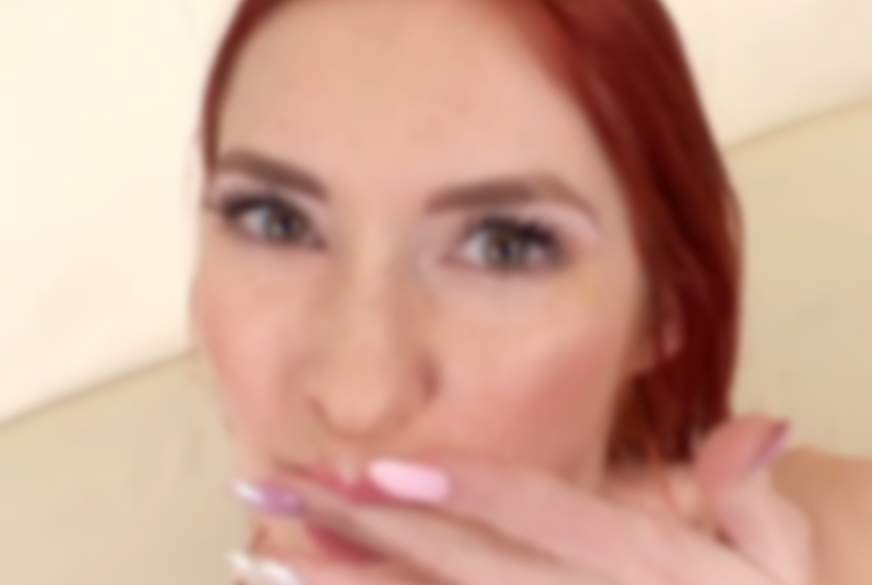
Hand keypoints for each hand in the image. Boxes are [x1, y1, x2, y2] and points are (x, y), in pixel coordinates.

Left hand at [231, 416, 811, 584]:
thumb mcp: (774, 553)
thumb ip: (751, 500)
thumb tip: (757, 432)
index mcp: (630, 564)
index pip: (535, 516)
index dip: (462, 490)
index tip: (379, 470)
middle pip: (458, 568)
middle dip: (363, 530)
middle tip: (278, 491)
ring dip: (342, 584)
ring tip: (263, 553)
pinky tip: (304, 582)